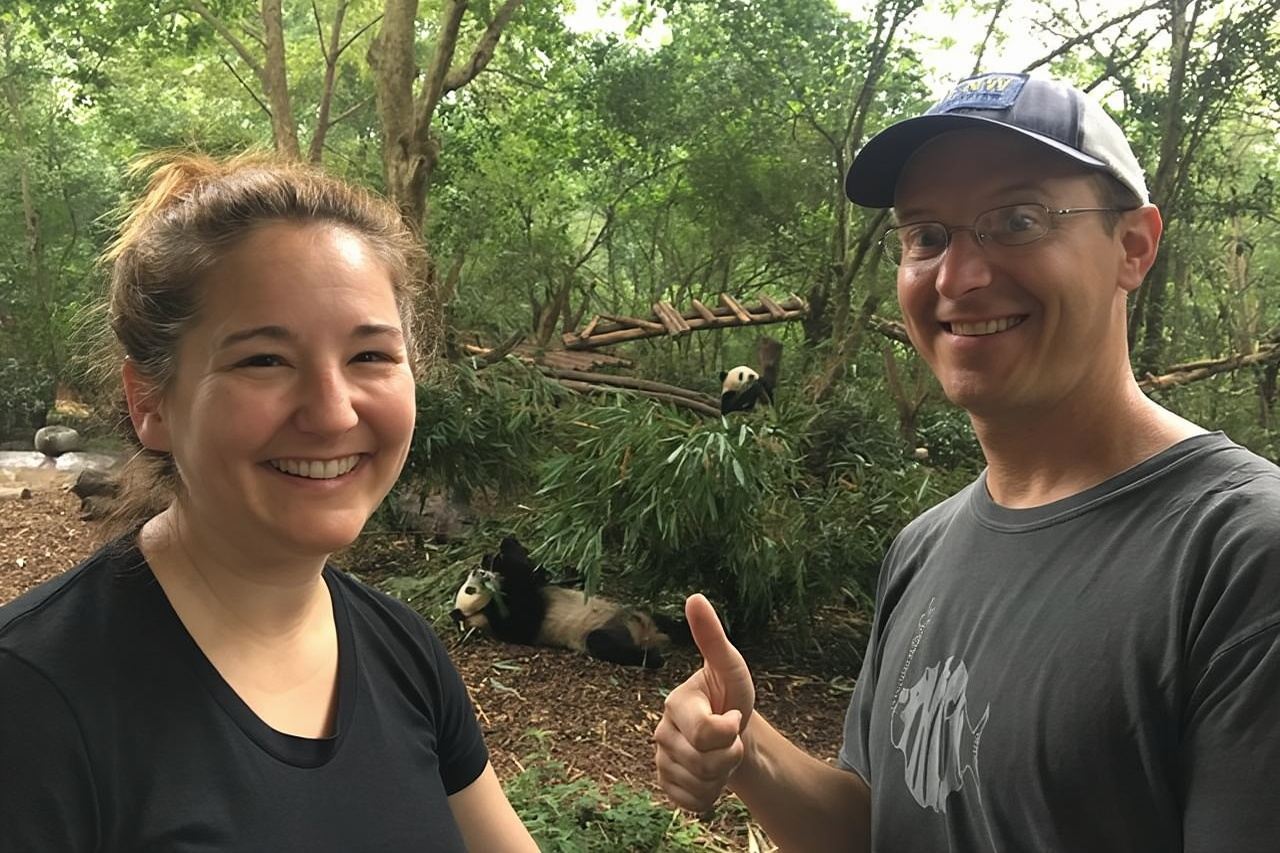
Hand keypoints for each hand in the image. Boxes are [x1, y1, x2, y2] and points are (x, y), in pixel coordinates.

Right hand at [653, 594, 755, 811]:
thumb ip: (712, 637)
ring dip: (721, 775)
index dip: (730, 730)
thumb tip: (694, 597)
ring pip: (700, 784)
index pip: (706, 731)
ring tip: (721, 754)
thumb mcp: (730, 667)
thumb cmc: (731, 695)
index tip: (734, 715)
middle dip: (730, 755)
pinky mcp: (667, 785)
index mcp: (675, 703)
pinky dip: (710, 795)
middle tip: (731, 738)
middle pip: (704, 763)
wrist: (733, 732)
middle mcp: (661, 732)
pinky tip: (710, 775)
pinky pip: (693, 803)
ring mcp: (662, 761)